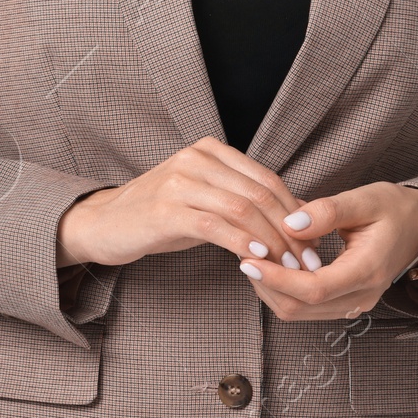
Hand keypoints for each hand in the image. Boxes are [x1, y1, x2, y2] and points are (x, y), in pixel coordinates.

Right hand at [56, 137, 322, 270]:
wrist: (103, 224)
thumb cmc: (160, 216)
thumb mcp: (204, 200)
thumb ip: (242, 203)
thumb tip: (294, 222)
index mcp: (211, 151)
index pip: (268, 179)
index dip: (296, 213)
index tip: (314, 244)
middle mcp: (197, 159)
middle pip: (260, 194)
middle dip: (291, 231)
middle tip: (309, 261)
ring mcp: (179, 181)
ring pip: (242, 209)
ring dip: (272, 242)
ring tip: (288, 267)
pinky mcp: (165, 209)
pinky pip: (214, 224)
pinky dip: (240, 241)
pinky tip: (255, 258)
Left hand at [237, 182, 417, 321]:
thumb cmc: (395, 208)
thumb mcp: (365, 199)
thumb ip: (328, 211)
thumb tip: (289, 223)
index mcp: (368, 270)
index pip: (314, 289)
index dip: (277, 278)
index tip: (248, 259)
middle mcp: (361, 295)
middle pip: (301, 308)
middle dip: (267, 285)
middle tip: (244, 253)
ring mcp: (354, 304)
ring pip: (300, 312)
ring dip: (272, 289)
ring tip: (254, 256)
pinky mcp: (345, 302)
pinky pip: (307, 306)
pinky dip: (284, 289)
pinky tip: (272, 263)